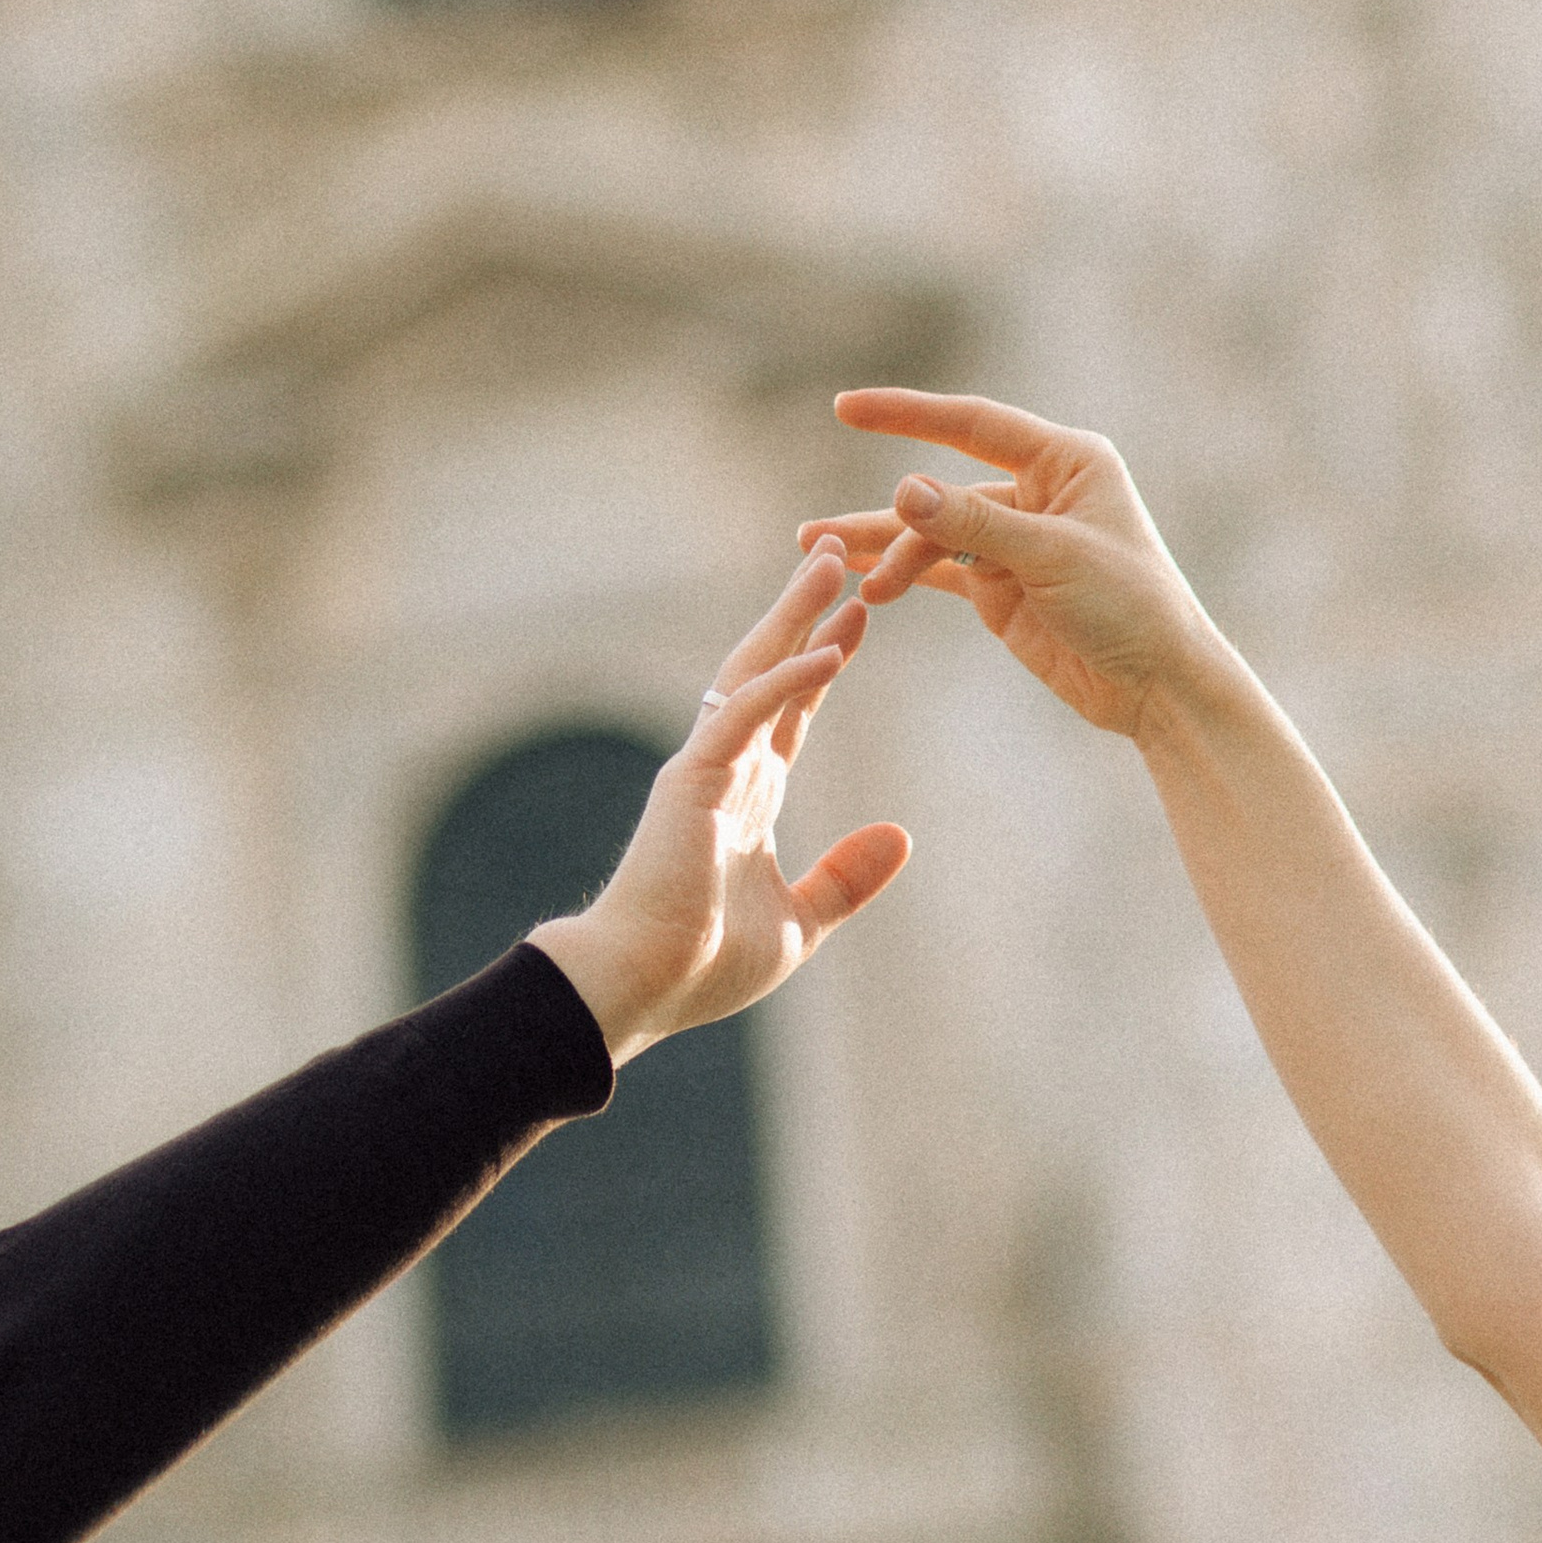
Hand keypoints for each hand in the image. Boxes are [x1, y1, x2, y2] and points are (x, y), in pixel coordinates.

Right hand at [531, 548, 909, 1063]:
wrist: (640, 988)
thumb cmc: (705, 963)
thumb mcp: (800, 922)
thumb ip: (846, 879)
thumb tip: (901, 837)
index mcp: (747, 795)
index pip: (792, 709)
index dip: (824, 660)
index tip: (858, 616)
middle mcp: (726, 767)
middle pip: (772, 669)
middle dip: (805, 612)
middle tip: (838, 553)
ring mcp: (706, 767)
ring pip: (753, 671)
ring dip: (793, 617)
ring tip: (828, 563)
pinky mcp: (692, 780)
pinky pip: (743, 715)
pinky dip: (784, 681)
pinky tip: (825, 650)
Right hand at [801, 391, 1225, 744]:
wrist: (1159, 685)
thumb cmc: (1130, 605)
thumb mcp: (1050, 558)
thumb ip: (973, 523)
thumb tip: (901, 489)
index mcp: (1066, 461)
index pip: (973, 425)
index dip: (907, 413)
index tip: (847, 407)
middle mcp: (1039, 490)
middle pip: (944, 489)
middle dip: (884, 513)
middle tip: (815, 531)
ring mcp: (1018, 540)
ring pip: (935, 534)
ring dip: (887, 552)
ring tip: (827, 564)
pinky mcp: (1004, 585)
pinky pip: (942, 569)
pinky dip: (904, 574)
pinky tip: (863, 584)